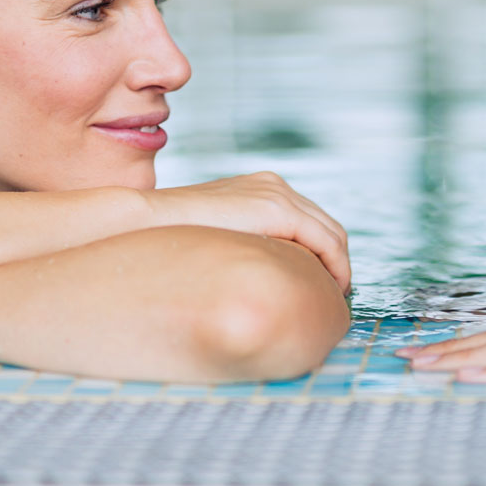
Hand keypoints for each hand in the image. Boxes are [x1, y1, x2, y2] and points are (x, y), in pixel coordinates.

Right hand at [144, 172, 350, 291]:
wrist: (146, 221)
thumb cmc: (171, 239)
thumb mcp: (218, 239)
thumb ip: (243, 247)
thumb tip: (257, 279)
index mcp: (261, 189)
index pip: (309, 222)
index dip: (323, 254)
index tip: (322, 285)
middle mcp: (275, 186)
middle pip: (326, 226)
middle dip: (337, 261)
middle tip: (334, 296)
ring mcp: (278, 193)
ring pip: (331, 234)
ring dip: (339, 267)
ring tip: (334, 299)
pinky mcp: (278, 209)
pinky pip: (326, 241)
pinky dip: (336, 266)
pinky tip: (331, 291)